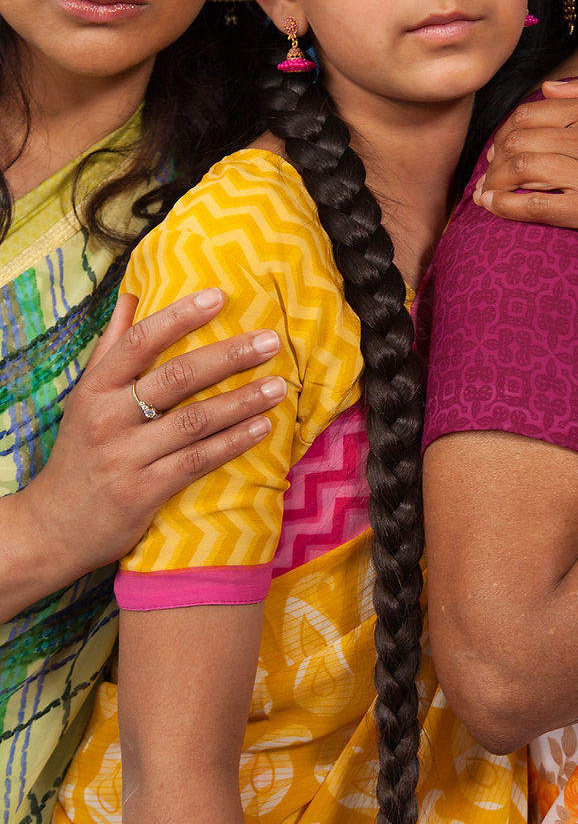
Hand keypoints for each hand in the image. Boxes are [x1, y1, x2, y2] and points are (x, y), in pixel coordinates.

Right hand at [21, 289, 284, 587]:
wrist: (53, 527)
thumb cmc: (79, 452)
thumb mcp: (84, 397)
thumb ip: (111, 347)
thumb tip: (131, 296)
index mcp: (95, 388)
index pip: (140, 341)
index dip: (180, 316)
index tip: (219, 296)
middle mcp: (108, 418)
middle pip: (177, 377)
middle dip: (229, 356)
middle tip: (270, 341)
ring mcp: (125, 456)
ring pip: (194, 421)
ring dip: (242, 401)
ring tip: (279, 386)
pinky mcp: (142, 492)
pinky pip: (197, 461)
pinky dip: (232, 443)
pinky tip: (262, 428)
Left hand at [474, 72, 577, 250]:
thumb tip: (550, 88)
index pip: (531, 112)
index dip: (508, 130)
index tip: (503, 146)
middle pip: (518, 139)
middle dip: (495, 156)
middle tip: (489, 171)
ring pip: (519, 169)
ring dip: (493, 181)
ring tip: (485, 193)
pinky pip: (534, 205)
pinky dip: (506, 206)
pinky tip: (494, 209)